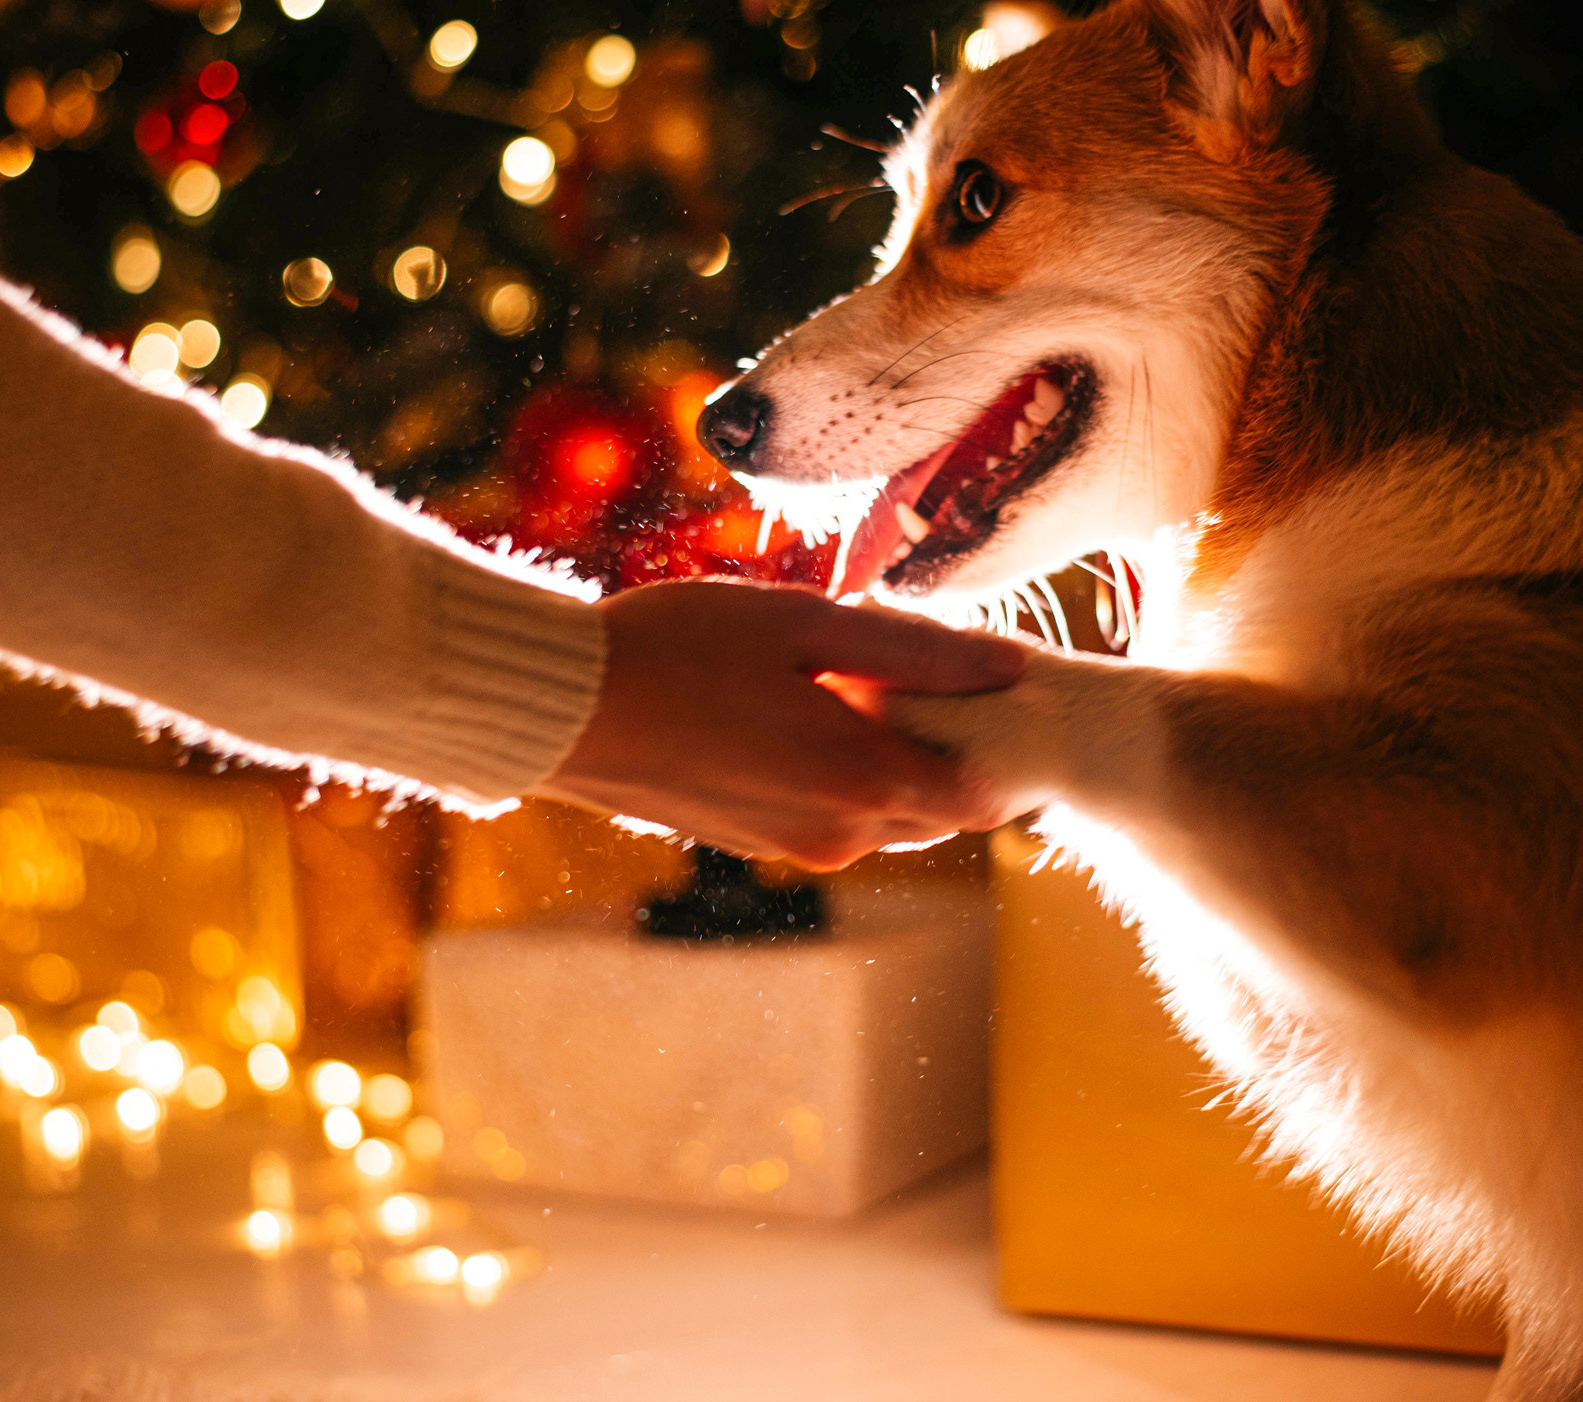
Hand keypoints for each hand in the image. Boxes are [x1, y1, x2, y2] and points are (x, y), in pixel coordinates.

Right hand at [537, 580, 1029, 868]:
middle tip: (907, 674)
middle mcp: (839, 834)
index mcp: (863, 780)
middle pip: (939, 812)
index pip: (984, 796)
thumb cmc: (681, 646)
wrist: (568, 709)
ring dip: (884, 765)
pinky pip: (828, 819)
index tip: (978, 689)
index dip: (996, 744)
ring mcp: (793, 849)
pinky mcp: (752, 847)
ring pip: (883, 818)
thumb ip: (918, 651)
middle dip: (943, 753)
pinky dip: (834, 778)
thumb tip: (1014, 665)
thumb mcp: (807, 624)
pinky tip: (792, 714)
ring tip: (842, 686)